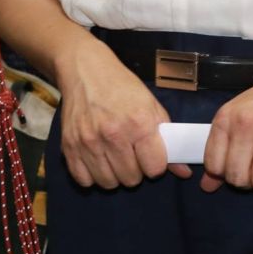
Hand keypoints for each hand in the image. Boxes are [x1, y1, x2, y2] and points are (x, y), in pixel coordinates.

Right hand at [57, 40, 188, 188]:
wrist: (86, 70)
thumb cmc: (122, 87)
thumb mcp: (151, 106)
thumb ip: (167, 140)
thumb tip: (183, 172)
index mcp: (139, 123)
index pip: (154, 168)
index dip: (155, 164)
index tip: (150, 155)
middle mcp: (113, 134)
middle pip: (132, 179)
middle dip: (135, 170)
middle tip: (131, 153)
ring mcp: (89, 142)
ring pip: (109, 183)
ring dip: (114, 174)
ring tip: (114, 157)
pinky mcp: (69, 146)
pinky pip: (84, 180)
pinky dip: (92, 175)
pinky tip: (97, 160)